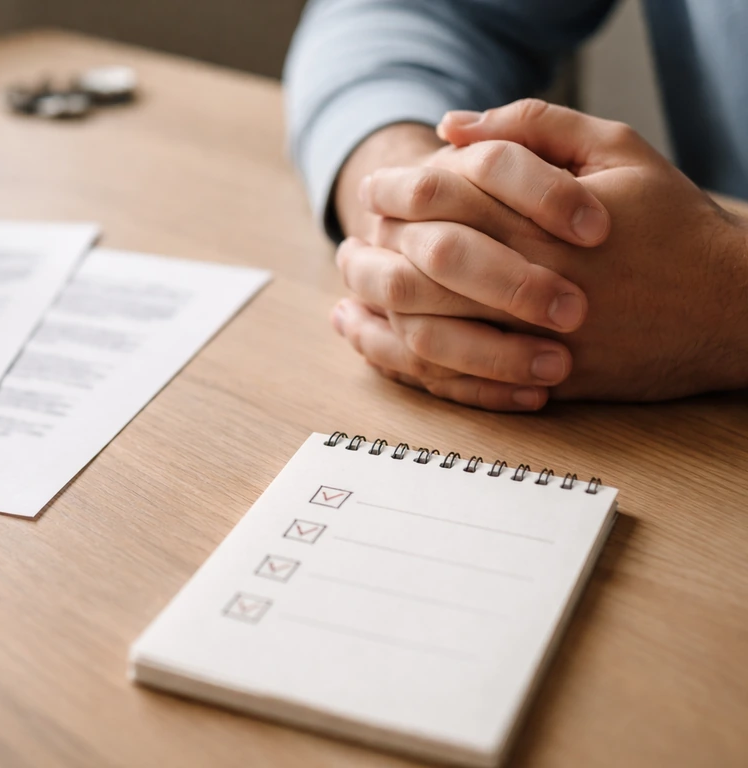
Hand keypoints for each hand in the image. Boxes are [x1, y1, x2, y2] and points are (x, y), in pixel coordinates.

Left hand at [336, 99, 747, 404]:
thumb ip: (533, 127)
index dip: (396, 190)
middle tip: (354, 238)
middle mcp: (530, 283)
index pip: (440, 198)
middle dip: (372, 248)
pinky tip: (367, 335)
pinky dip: (397, 357)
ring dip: (373, 303)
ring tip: (351, 282)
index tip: (376, 188)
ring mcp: (532, 341)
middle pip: (418, 265)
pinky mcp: (538, 383)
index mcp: (542, 221)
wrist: (726, 308)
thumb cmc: (669, 224)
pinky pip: (450, 379)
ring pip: (423, 328)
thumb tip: (451, 127)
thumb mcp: (617, 150)